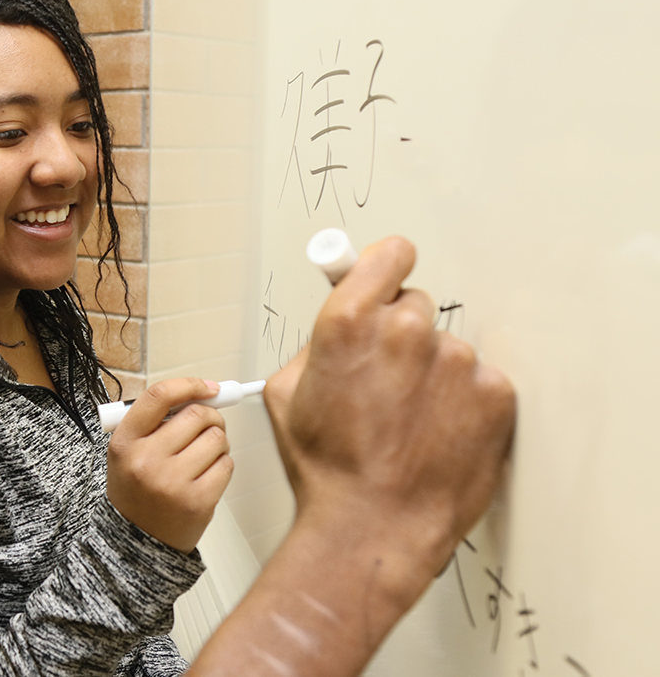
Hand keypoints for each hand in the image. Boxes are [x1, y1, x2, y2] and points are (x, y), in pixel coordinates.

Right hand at [106, 378, 234, 552]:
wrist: (136, 540)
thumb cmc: (137, 489)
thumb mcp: (129, 451)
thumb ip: (156, 421)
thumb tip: (203, 394)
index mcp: (125, 442)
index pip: (159, 396)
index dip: (189, 385)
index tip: (207, 388)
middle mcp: (146, 461)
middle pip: (196, 415)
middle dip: (210, 416)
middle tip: (208, 425)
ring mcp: (172, 483)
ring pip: (216, 439)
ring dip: (217, 442)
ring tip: (202, 456)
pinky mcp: (197, 501)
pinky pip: (226, 465)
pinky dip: (222, 465)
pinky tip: (206, 475)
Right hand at [264, 236, 515, 581]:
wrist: (374, 526)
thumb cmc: (329, 470)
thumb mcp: (286, 395)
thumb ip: (317, 344)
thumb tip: (341, 320)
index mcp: (349, 323)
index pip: (388, 254)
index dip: (382, 270)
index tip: (382, 280)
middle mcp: (406, 332)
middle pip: (413, 307)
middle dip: (398, 336)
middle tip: (383, 383)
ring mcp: (456, 362)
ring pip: (445, 350)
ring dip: (431, 376)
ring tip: (407, 423)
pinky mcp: (494, 394)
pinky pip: (477, 382)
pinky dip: (462, 403)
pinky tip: (434, 434)